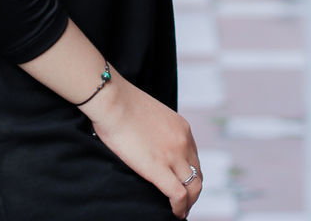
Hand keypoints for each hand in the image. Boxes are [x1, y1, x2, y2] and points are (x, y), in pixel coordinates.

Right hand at [86, 72, 201, 216]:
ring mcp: (173, 155)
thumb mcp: (151, 115)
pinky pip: (178, 195)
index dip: (189, 175)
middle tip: (183, 202)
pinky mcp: (159, 168)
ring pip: (193, 188)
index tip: (181, 183)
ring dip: (188, 202)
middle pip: (197, 174)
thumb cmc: (121, 104)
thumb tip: (148, 142)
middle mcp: (183, 141)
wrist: (112, 100)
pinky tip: (175, 214)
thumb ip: (158, 130)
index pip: (194, 158)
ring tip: (180, 211)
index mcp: (182, 127)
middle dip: (192, 191)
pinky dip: (180, 208)